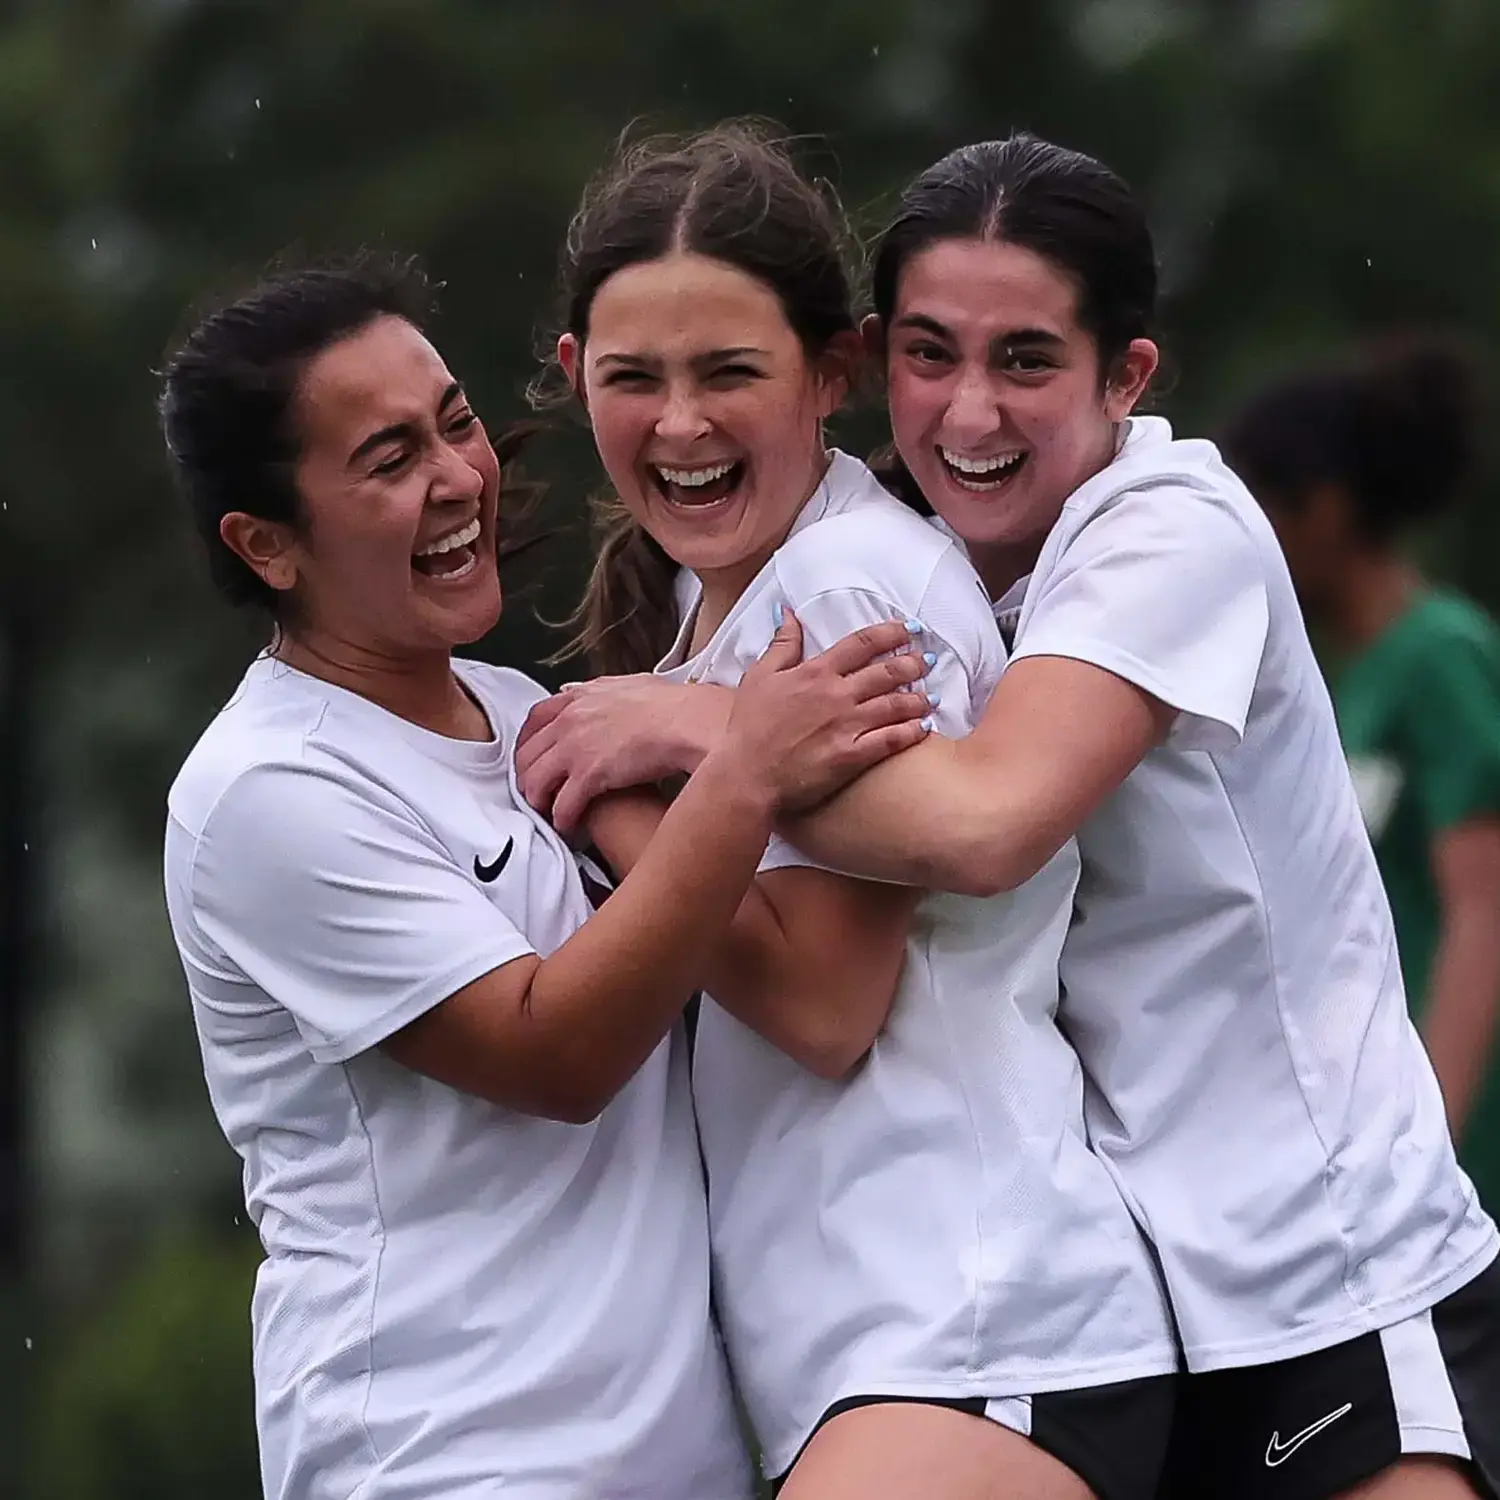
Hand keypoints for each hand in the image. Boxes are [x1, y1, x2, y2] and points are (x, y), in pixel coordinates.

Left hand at [516, 677, 730, 833]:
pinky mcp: (589, 776)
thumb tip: (577, 691)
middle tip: (535, 792)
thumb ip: (597, 690)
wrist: (688, 721)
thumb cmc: (670, 705)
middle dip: (527, 778)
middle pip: (527, 755)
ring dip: (538, 802)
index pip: (534, 721)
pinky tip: (569, 826)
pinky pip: (562, 805)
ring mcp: (576, 749)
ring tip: (548, 813)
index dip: (527, 744)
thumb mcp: (627, 685)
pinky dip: (562, 819)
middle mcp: (569, 722)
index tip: (530, 758)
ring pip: (535, 782)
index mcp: (578, 698)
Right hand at [720, 610, 931, 813]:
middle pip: (886, 672)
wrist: (746, 774)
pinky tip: (924, 727)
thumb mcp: (759, 676)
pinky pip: (891, 739)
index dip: (890, 633)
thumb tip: (788, 613)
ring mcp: (847, 726)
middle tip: (925, 661)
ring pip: (895, 704)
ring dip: (917, 698)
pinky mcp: (852, 756)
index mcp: (816, 672)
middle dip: (911, 664)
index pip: (862, 644)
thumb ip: (781, 644)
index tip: (908, 629)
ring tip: (930, 695)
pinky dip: (911, 731)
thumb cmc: (749, 726)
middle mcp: (837, 695)